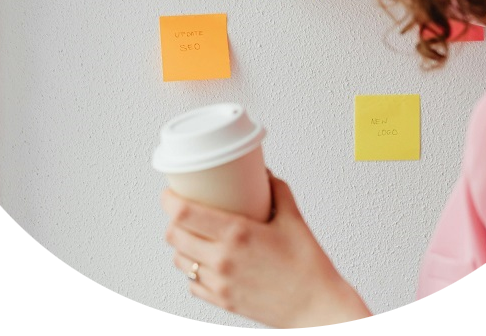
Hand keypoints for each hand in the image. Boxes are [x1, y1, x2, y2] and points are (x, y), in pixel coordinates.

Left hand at [161, 174, 370, 327]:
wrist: (316, 308)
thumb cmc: (308, 268)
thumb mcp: (294, 220)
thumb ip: (278, 192)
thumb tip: (266, 177)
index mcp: (237, 234)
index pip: (183, 214)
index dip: (169, 200)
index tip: (170, 193)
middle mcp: (222, 259)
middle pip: (174, 236)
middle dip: (172, 221)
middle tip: (181, 211)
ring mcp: (220, 283)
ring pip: (179, 261)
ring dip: (181, 246)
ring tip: (193, 237)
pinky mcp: (222, 301)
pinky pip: (193, 284)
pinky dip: (193, 271)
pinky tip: (204, 263)